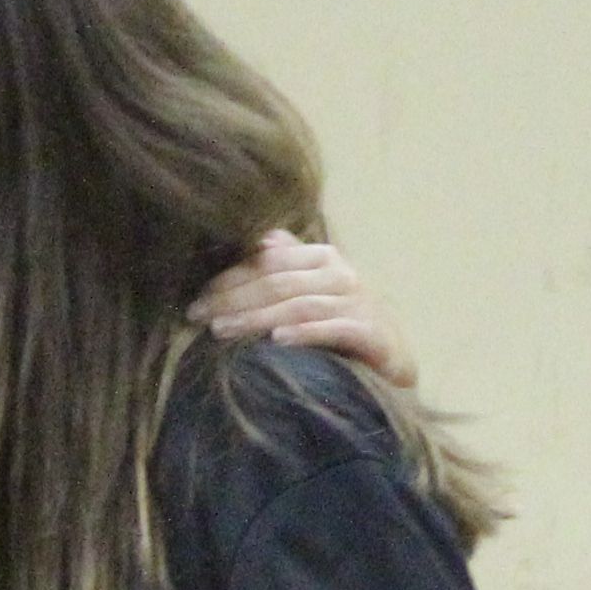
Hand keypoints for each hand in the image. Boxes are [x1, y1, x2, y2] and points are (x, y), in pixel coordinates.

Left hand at [188, 232, 416, 392]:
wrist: (392, 351)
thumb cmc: (341, 316)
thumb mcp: (311, 287)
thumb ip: (285, 262)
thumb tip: (259, 238)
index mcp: (322, 258)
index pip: (269, 261)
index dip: (230, 277)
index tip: (198, 297)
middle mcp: (341, 274)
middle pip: (278, 283)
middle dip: (233, 299)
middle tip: (198, 316)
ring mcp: (358, 303)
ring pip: (298, 306)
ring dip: (256, 318)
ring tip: (222, 330)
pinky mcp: (371, 332)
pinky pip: (333, 329)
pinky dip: (304, 333)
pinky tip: (276, 340)